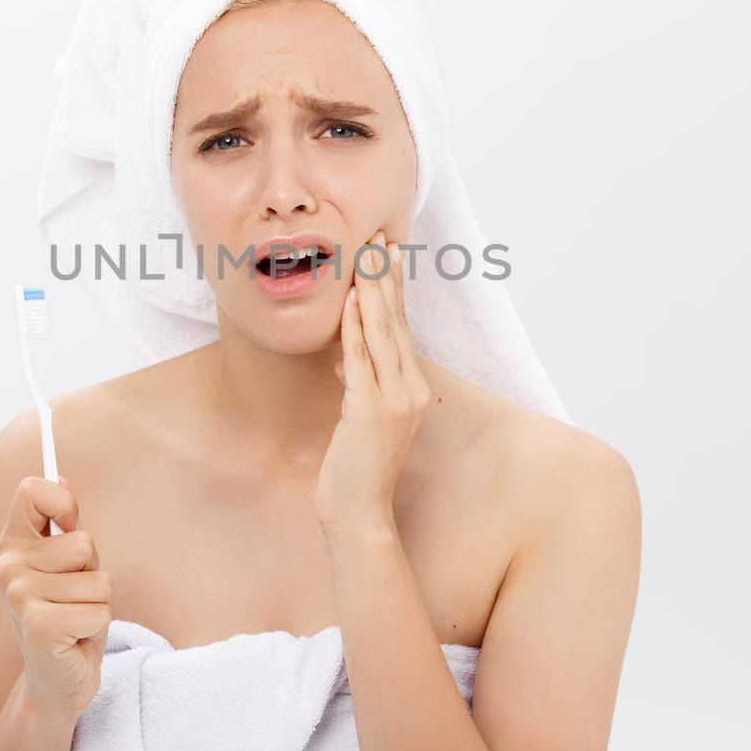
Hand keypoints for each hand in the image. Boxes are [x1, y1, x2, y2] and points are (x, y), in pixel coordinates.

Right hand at [0, 475, 111, 716]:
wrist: (59, 679)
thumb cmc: (68, 615)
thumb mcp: (69, 565)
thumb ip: (64, 523)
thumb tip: (59, 477)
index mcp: (12, 545)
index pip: (33, 491)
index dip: (63, 502)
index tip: (69, 526)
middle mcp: (7, 567)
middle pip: (83, 542)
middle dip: (94, 572)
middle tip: (75, 597)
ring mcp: (18, 596)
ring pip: (98, 580)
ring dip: (98, 603)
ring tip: (76, 619)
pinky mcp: (37, 626)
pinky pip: (98, 611)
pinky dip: (98, 626)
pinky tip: (75, 639)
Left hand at [314, 230, 431, 532]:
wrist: (359, 514)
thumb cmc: (354, 469)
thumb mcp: (357, 416)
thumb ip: (357, 381)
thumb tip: (341, 352)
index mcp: (409, 388)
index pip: (401, 326)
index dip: (394, 287)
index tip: (387, 250)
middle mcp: (409, 389)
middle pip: (396, 321)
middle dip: (386, 276)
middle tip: (379, 236)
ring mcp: (393, 400)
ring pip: (383, 334)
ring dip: (374, 290)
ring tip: (367, 254)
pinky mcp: (370, 411)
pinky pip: (363, 361)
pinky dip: (358, 329)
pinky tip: (354, 300)